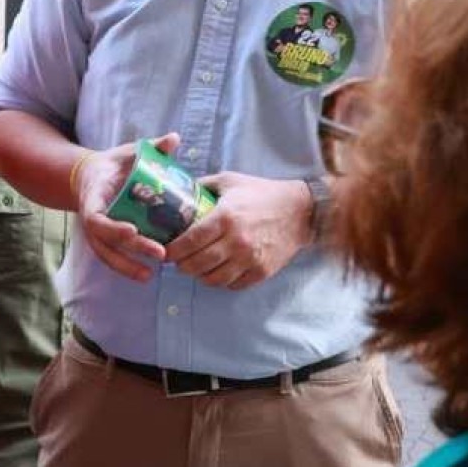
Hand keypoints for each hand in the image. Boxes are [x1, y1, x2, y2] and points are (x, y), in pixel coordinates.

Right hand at [73, 134, 178, 282]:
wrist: (91, 176)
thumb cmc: (114, 165)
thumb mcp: (129, 152)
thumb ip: (151, 147)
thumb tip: (174, 138)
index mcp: (94, 196)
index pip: (97, 216)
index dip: (112, 226)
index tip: (132, 230)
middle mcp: (92, 217)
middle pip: (105, 241)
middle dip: (132, 248)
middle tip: (160, 253)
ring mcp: (94, 232)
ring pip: (106, 254)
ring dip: (126, 266)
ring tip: (150, 275)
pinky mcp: (103, 240)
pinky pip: (111, 258)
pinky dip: (125, 268)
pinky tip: (145, 275)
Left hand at [163, 173, 311, 289]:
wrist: (301, 210)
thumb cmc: (262, 193)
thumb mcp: (230, 181)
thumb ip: (203, 185)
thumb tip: (178, 190)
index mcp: (225, 217)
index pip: (189, 242)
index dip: (173, 251)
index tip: (166, 252)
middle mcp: (236, 241)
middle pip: (197, 264)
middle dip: (182, 266)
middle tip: (179, 262)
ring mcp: (249, 259)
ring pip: (213, 279)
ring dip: (200, 276)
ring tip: (197, 268)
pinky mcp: (261, 271)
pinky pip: (233, 285)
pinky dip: (221, 282)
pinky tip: (218, 272)